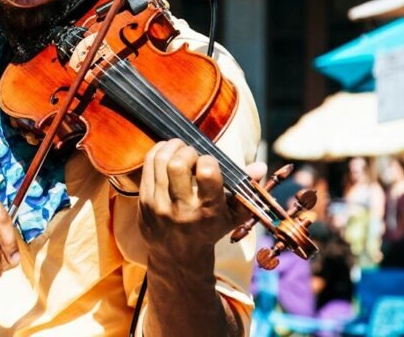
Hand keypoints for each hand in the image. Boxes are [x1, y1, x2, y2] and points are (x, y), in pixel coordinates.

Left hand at [137, 139, 264, 266]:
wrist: (178, 257)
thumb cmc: (210, 230)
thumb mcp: (233, 216)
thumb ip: (247, 189)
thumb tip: (260, 165)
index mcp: (208, 211)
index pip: (207, 172)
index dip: (209, 160)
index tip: (209, 164)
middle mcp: (182, 209)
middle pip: (179, 163)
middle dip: (188, 151)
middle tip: (193, 155)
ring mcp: (159, 205)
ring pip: (161, 160)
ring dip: (172, 147)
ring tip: (180, 150)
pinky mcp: (143, 201)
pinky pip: (148, 165)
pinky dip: (158, 152)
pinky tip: (167, 154)